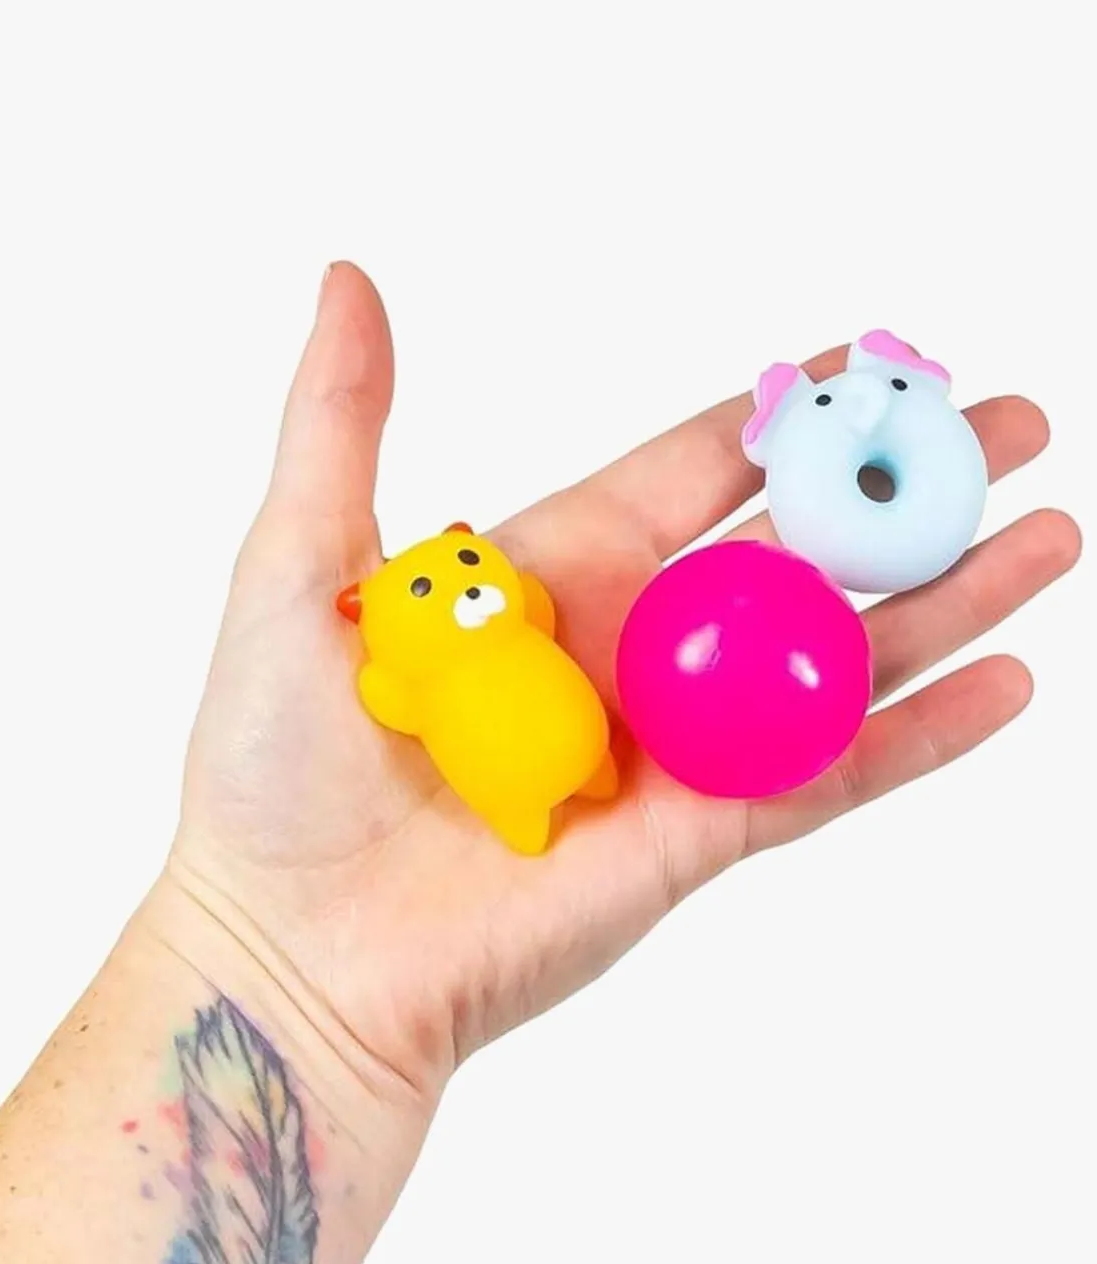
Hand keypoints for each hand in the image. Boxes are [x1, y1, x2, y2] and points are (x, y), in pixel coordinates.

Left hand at [169, 263, 1078, 1103]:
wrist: (298, 950)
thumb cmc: (275, 769)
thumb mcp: (300, 567)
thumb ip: (344, 425)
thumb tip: (349, 283)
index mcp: (556, 571)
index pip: (701, 468)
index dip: (786, 415)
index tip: (869, 358)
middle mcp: (633, 648)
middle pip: (801, 548)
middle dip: (905, 488)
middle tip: (1015, 430)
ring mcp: (678, 743)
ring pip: (841, 655)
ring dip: (948, 598)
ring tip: (1052, 538)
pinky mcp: (703, 832)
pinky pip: (834, 772)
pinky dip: (921, 732)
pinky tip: (1006, 682)